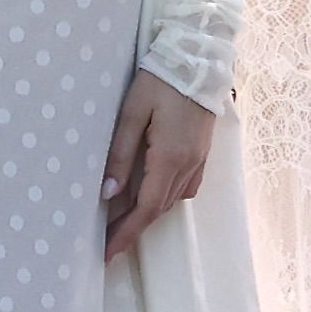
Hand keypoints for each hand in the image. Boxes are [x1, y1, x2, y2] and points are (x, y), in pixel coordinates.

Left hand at [101, 71, 217, 262]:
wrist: (200, 59)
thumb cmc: (160, 81)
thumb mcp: (130, 113)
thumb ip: (120, 155)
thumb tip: (108, 194)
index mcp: (169, 157)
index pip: (145, 207)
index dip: (126, 233)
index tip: (107, 253)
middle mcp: (188, 165)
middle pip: (158, 208)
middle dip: (133, 228)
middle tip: (107, 244)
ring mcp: (199, 160)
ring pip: (172, 199)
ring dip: (148, 214)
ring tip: (123, 223)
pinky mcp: (203, 153)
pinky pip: (184, 187)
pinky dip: (164, 198)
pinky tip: (150, 194)